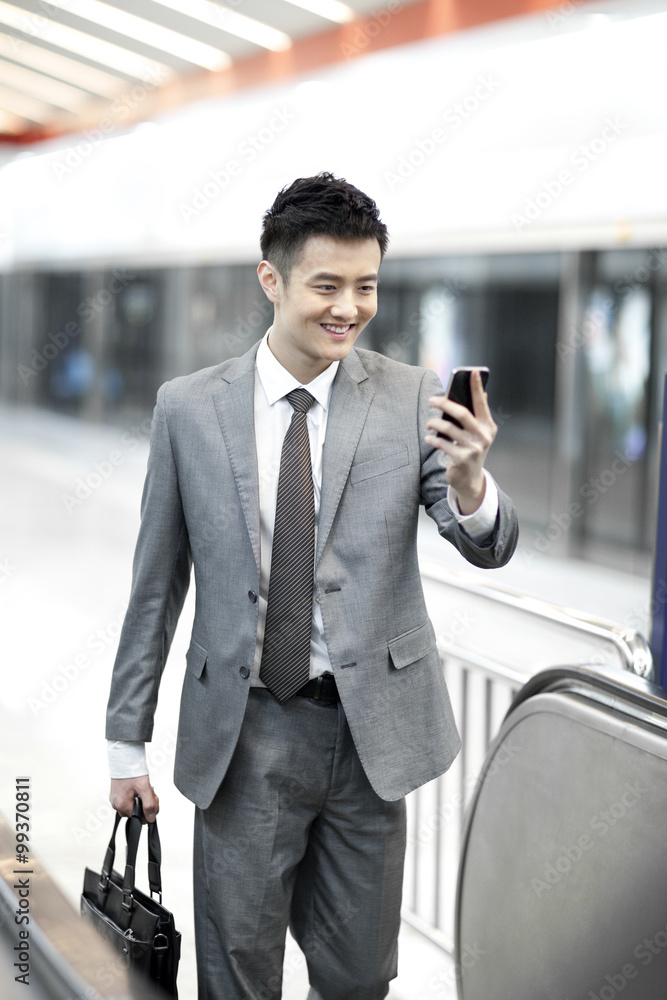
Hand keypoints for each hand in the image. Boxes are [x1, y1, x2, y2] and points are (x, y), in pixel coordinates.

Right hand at [109, 775, 158, 821]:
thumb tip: (151, 819)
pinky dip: (136, 795)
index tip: (153, 798)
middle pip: (137, 812)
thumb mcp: (144, 788)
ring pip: (134, 806)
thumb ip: (149, 805)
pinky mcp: (117, 795)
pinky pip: (129, 800)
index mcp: (122, 805)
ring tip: (145, 788)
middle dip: (147, 803)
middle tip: (150, 791)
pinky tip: (139, 788)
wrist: (124, 757)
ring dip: (142, 798)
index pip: (140, 818)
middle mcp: (117, 805)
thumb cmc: (131, 770)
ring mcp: (116, 800)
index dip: (150, 809)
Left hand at [425, 369, 496, 513]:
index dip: (477, 387)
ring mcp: (474, 448)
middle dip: (444, 403)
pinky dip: (433, 439)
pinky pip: (442, 444)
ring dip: (434, 424)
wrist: (470, 479)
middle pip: (462, 413)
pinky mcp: (462, 459)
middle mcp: (483, 436)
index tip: (472, 371)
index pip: (482, 402)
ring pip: (448, 428)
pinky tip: (429, 438)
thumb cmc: (471, 450)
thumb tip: (483, 391)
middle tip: (431, 399)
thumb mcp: (478, 433)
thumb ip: (478, 414)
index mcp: (488, 426)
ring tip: (429, 424)